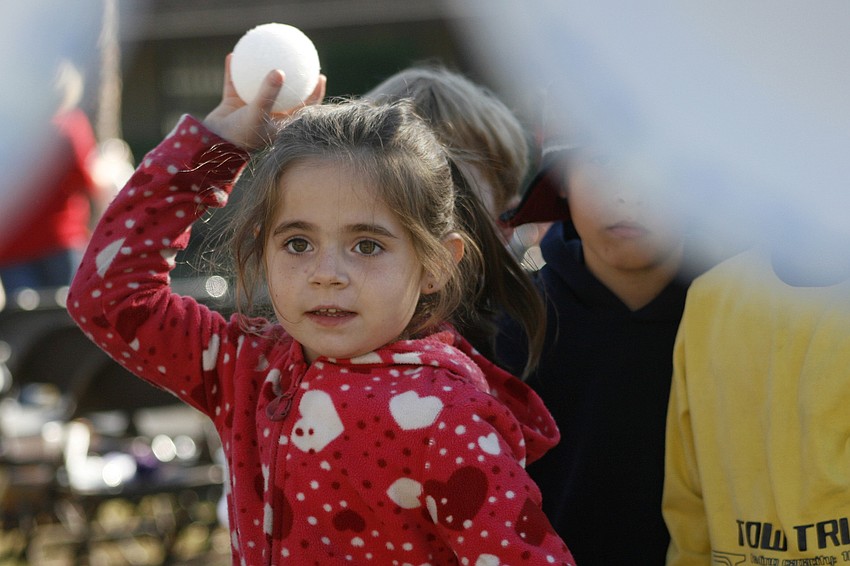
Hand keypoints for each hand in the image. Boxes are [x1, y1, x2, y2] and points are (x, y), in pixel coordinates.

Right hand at [203, 53, 326, 150]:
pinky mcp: (232, 105)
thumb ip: (268, 94)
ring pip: (258, 86)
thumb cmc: (242, 134)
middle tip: (300, 59)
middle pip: (285, 94)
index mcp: (281, 123)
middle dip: (293, 77)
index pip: (304, 107)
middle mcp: (268, 115)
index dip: (314, 93)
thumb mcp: (258, 114)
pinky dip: (233, 71)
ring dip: (262, 70)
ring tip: (267, 51)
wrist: (214, 144)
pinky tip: (233, 55)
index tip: (321, 76)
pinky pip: (233, 84)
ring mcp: (250, 109)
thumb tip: (280, 70)